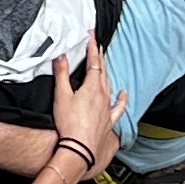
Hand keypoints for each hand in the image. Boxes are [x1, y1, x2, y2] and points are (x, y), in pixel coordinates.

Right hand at [49, 45, 119, 166]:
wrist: (79, 148)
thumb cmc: (69, 123)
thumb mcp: (61, 95)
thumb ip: (62, 74)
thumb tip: (62, 57)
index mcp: (92, 87)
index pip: (94, 61)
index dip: (92, 47)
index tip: (91, 35)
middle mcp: (103, 95)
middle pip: (103, 71)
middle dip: (99, 56)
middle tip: (97, 45)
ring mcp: (107, 108)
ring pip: (109, 85)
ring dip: (106, 72)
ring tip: (104, 64)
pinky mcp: (109, 120)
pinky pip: (119, 106)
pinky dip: (122, 98)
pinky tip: (123, 93)